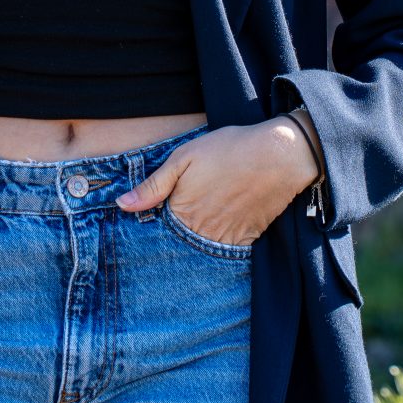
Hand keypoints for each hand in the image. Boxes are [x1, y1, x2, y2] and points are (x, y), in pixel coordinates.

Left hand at [113, 118, 320, 245]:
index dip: (153, 227)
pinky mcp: (245, 239)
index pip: (157, 233)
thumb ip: (153, 185)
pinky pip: (226, 253)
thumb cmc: (229, 149)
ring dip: (194, 246)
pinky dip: (218, 246)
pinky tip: (218, 229)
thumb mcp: (184, 157)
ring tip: (198, 225)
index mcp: (181, 212)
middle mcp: (201, 233)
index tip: (148, 225)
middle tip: (176, 228)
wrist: (278, 155)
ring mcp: (224, 240)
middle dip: (171, 243)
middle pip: (178, 246)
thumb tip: (123, 205)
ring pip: (200, 252)